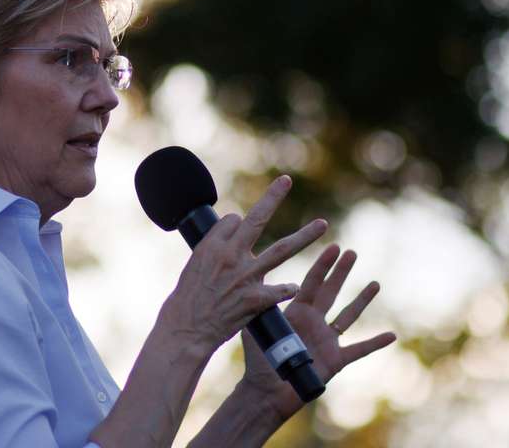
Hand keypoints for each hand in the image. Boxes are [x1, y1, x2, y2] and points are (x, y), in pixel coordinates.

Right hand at [160, 176, 327, 353]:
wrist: (186, 328)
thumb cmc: (187, 297)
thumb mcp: (195, 263)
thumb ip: (217, 247)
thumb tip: (233, 229)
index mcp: (213, 245)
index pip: (234, 220)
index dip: (238, 225)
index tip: (238, 231)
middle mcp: (231, 255)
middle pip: (257, 219)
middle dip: (273, 198)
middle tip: (285, 180)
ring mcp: (246, 276)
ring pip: (282, 250)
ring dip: (305, 236)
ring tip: (322, 223)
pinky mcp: (255, 299)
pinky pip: (280, 290)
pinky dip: (288, 288)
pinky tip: (294, 287)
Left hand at [238, 243, 395, 419]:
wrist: (266, 393)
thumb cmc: (258, 362)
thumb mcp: (255, 328)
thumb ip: (257, 305)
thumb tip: (252, 276)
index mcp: (296, 312)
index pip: (312, 283)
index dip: (323, 266)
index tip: (333, 247)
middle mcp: (313, 322)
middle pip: (331, 292)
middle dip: (341, 272)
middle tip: (351, 252)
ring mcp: (326, 340)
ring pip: (348, 316)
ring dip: (362, 300)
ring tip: (375, 283)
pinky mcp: (335, 360)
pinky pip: (359, 350)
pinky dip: (374, 343)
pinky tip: (391, 335)